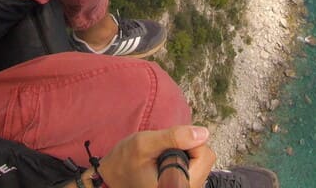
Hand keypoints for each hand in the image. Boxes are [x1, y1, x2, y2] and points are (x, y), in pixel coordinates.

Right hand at [96, 126, 215, 187]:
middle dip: (187, 147)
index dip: (188, 141)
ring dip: (184, 153)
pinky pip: (193, 167)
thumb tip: (203, 133)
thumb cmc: (123, 163)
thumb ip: (174, 137)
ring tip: (162, 156)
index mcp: (177, 184)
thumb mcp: (145, 143)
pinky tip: (165, 161)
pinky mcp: (182, 186)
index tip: (168, 143)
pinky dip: (181, 159)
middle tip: (163, 149)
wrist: (110, 178)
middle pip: (205, 159)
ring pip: (200, 162)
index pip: (205, 155)